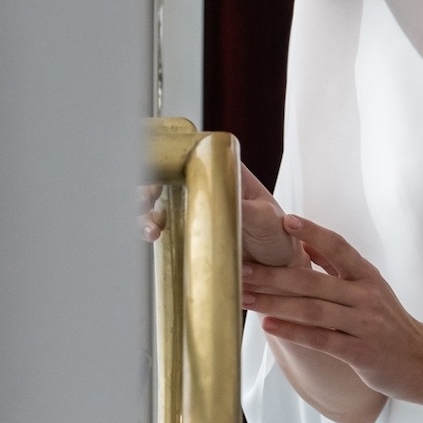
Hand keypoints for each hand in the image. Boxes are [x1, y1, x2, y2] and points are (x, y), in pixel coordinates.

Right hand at [139, 164, 304, 268]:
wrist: (278, 268)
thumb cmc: (278, 235)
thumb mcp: (267, 220)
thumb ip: (248, 210)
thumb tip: (226, 200)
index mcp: (225, 171)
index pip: (190, 154)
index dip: (168, 160)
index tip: (157, 174)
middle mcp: (205, 186)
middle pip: (165, 176)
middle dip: (147, 185)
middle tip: (144, 200)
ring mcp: (193, 209)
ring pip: (158, 202)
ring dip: (145, 211)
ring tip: (150, 228)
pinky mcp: (187, 233)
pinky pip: (162, 227)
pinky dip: (150, 230)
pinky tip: (152, 237)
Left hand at [241, 214, 422, 412]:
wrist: (418, 361)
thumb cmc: (385, 321)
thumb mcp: (368, 287)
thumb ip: (337, 265)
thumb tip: (304, 241)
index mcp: (366, 275)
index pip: (338, 246)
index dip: (313, 232)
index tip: (284, 220)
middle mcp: (366, 295)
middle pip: (313, 280)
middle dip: (273, 275)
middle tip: (240, 269)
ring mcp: (363, 324)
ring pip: (312, 310)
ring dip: (274, 303)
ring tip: (244, 298)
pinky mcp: (359, 352)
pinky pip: (320, 339)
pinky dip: (292, 331)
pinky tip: (268, 325)